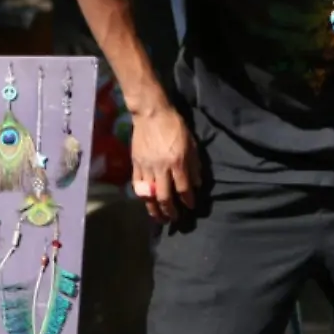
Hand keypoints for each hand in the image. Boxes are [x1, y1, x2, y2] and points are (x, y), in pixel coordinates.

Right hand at [128, 102, 198, 222]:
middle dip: (170, 211)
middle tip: (174, 219)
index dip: (188, 201)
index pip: (184, 189)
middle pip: (165, 197)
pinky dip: (143, 197)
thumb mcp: (191, 144)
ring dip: (155, 209)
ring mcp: (147, 167)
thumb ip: (194, 165)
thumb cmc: (174, 127)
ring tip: (159, 218)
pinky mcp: (135, 164)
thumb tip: (197, 184)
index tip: (191, 207)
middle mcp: (162, 168)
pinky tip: (147, 202)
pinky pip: (138, 186)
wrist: (151, 114)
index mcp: (178, 162)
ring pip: (150, 195)